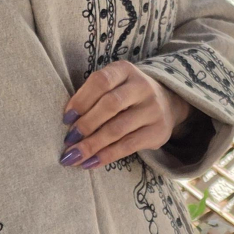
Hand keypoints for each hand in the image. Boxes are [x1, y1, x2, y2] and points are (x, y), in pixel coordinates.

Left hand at [59, 60, 192, 169]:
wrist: (167, 103)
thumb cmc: (126, 96)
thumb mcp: (113, 86)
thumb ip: (92, 98)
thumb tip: (68, 124)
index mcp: (125, 70)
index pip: (101, 81)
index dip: (81, 100)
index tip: (66, 119)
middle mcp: (142, 86)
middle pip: (110, 105)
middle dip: (86, 124)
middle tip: (69, 140)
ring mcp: (153, 109)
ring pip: (118, 128)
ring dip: (92, 144)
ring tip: (74, 156)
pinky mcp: (158, 131)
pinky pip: (128, 146)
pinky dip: (106, 156)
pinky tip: (91, 163)